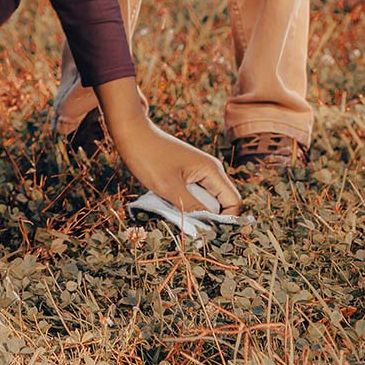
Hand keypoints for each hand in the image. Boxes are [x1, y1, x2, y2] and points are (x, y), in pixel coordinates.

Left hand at [97, 79, 240, 215]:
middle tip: (190, 226)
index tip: (208, 232)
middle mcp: (210, 170)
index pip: (234, 202)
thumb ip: (193, 208)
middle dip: (209, 216)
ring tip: (177, 216)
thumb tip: (211, 228)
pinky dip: (185, 202)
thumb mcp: (169, 187)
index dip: (226, 220)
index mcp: (212, 171)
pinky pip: (193, 193)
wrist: (130, 132)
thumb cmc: (148, 158)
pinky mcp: (186, 172)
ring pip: (206, 199)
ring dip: (195, 210)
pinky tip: (170, 205)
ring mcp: (198, 171)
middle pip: (221, 202)